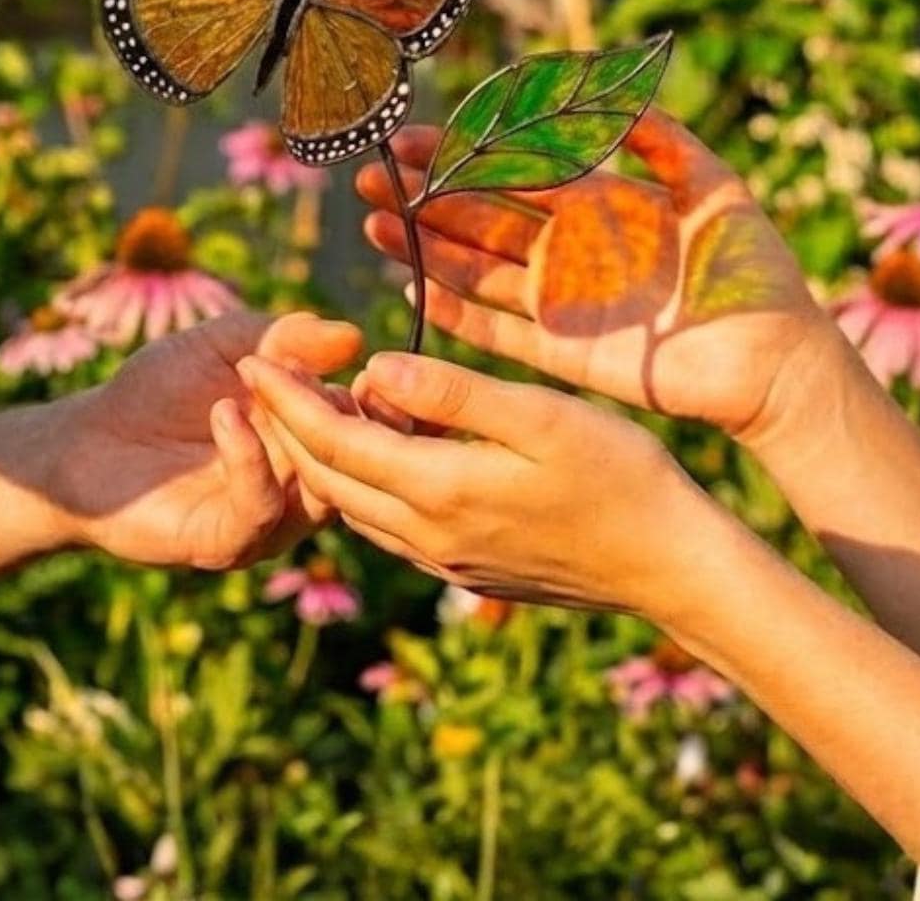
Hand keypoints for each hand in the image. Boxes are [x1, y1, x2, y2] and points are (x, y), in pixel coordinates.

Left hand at [54, 309, 361, 571]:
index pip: (368, 428)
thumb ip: (284, 338)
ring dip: (302, 434)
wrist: (86, 441)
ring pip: (318, 491)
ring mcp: (265, 521)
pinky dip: (250, 458)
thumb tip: (351, 334)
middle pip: (353, 463)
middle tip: (317, 369)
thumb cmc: (157, 390)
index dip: (377, 397)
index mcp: (309, 440)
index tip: (375, 362)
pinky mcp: (223, 542)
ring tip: (271, 385)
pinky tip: (225, 412)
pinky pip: (259, 509)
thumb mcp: (225, 346)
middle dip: (344, 414)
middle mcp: (299, 489)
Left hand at [239, 350, 716, 613]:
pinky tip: (376, 443)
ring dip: (320, 455)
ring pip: (353, 505)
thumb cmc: (618, 474)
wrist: (667, 564)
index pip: (334, 442)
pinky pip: (387, 522)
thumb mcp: (539, 416)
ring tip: (307, 400)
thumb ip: (451, 392)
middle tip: (262, 372)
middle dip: (286, 425)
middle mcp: (428, 537)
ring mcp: (445, 559)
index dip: (286, 397)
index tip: (252, 353)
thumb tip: (372, 368)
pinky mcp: (464, 566)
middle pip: (328, 480)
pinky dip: (360, 480)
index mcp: (440, 492)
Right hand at [356, 109, 835, 448]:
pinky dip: (456, 313)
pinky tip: (416, 289)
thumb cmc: (752, 269)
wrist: (778, 356)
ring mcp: (562, 304)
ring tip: (373, 224)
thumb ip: (663, 136)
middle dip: (422, 198)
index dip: (459, 156)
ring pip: (476, 270)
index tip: (407, 140)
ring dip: (424, 249)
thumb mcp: (712, 186)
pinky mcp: (566, 355)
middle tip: (367, 179)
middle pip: (479, 219)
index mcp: (596, 205)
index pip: (511, 172)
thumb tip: (610, 89)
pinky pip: (499, 333)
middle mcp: (568, 251)